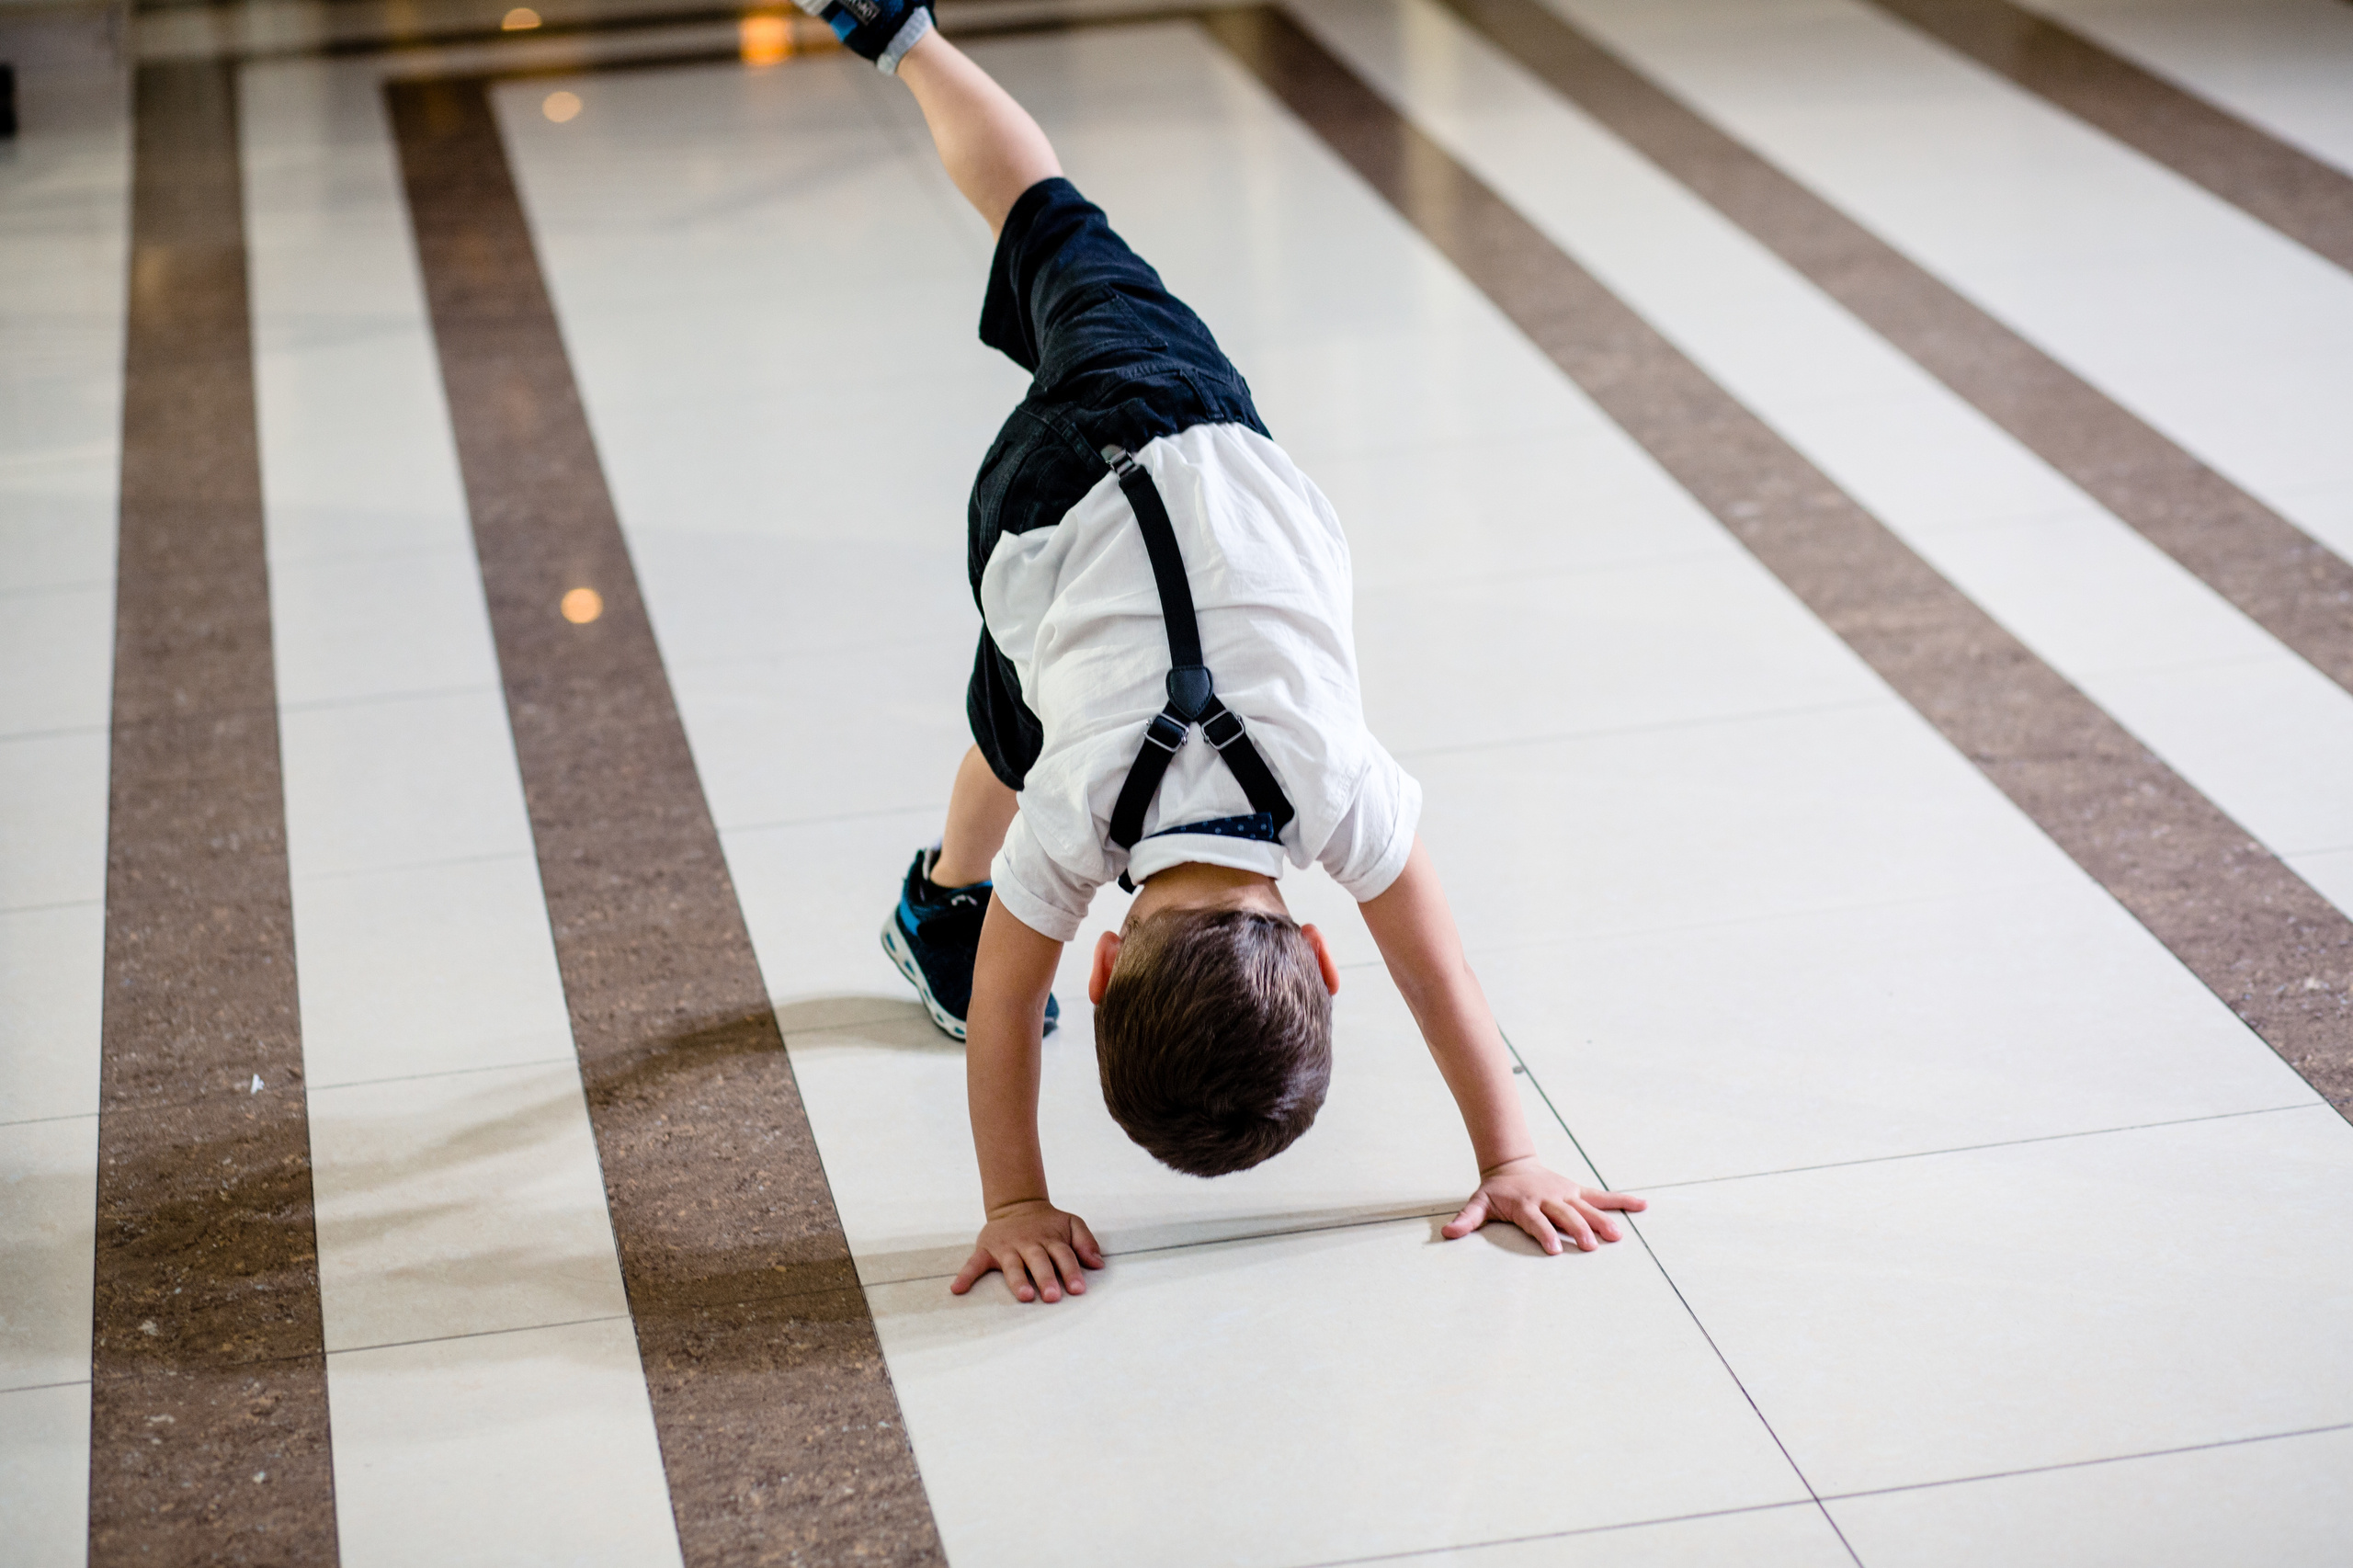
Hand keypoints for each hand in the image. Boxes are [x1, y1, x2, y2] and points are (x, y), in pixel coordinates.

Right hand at [950, 1199, 1104, 1302]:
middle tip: (1053, 1297)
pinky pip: (974, 1263)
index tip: (1078, 1289)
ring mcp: (1006, 1247)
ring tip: (1024, 1296)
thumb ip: (1086, 1242)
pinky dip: (965, 1275)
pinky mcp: (986, 1250)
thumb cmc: (1049, 1223)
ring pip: (1012, 1264)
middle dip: (1046, 1278)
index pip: (1063, 1255)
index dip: (1071, 1271)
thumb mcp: (1072, 1223)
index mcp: (1050, 1238)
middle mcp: (1028, 1243)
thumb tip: (1099, 1264)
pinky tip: (957, 1289)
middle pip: (1039, 1261)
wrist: (1018, 1204)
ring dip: (1017, 1280)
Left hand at [1443, 1157, 1646, 1254]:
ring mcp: (1566, 1194)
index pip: (1536, 1221)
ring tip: (1617, 1236)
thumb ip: (1467, 1219)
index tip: (1555, 1249)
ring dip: (1602, 1221)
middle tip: (1590, 1247)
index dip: (1545, 1234)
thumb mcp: (1479, 1204)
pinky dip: (1621, 1201)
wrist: (1512, 1164)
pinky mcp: (1577, 1191)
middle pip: (1565, 1216)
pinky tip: (1642, 1206)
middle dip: (1577, 1231)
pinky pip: (1602, 1197)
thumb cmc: (1497, 1192)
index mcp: (1526, 1205)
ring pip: (1586, 1208)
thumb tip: (1448, 1233)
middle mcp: (1549, 1198)